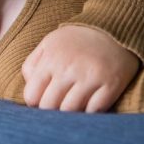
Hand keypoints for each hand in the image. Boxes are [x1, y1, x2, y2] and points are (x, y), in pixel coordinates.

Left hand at [21, 25, 139, 112]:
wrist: (114, 29)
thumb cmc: (77, 40)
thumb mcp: (49, 43)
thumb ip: (32, 65)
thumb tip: (30, 92)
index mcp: (51, 57)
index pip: (31, 95)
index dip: (35, 102)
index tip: (43, 100)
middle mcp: (68, 68)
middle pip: (49, 107)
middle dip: (51, 110)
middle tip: (59, 105)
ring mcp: (90, 77)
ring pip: (70, 112)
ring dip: (70, 113)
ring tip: (73, 106)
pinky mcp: (110, 85)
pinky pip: (93, 112)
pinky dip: (90, 113)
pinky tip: (90, 104)